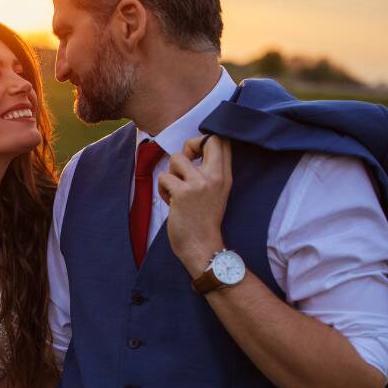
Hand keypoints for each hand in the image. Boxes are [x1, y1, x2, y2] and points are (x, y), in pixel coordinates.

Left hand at [157, 134, 232, 276]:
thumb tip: (190, 153)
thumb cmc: (204, 222)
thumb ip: (209, 173)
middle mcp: (215, 177)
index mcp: (225, 176)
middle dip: (189, 146)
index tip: (195, 156)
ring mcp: (199, 184)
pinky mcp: (183, 193)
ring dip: (170, 174)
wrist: (202, 248)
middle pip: (206, 140)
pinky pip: (164, 177)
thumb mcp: (216, 193)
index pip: (222, 141)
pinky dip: (163, 190)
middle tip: (184, 167)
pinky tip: (171, 203)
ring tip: (175, 191)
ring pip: (177, 158)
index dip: (204, 140)